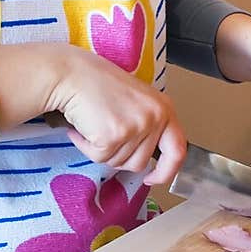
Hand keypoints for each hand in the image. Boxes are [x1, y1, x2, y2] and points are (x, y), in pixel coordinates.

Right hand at [47, 46, 186, 184]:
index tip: (153, 177)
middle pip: (140, 163)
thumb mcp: (137, 101)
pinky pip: (99, 157)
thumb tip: (146, 160)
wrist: (72, 73)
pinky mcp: (114, 135)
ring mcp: (136, 127)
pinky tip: (84, 126)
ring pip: (118, 163)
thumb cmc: (98, 83)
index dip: (166, 171)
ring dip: (101, 150)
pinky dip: (86, 146)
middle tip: (105, 132)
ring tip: (95, 124)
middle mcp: (155, 117)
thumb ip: (149, 126)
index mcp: (164, 108)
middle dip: (119, 156)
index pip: (178, 150)